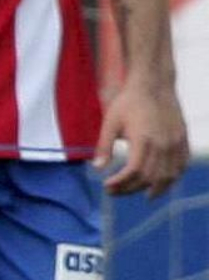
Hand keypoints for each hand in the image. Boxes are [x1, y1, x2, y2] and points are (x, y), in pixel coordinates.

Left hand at [95, 82, 188, 197]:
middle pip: (149, 178)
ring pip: (168, 176)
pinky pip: (181, 166)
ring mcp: (176, 143)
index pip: (133, 172)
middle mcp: (163, 144)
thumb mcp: (110, 121)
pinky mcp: (183, 140)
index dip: (120, 183)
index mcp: (143, 139)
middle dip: (130, 189)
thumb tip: (97, 168)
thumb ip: (104, 146)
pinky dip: (172, 178)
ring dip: (154, 189)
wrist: (154, 84)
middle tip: (115, 191)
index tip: (106, 186)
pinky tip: (162, 183)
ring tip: (142, 195)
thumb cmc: (129, 102)